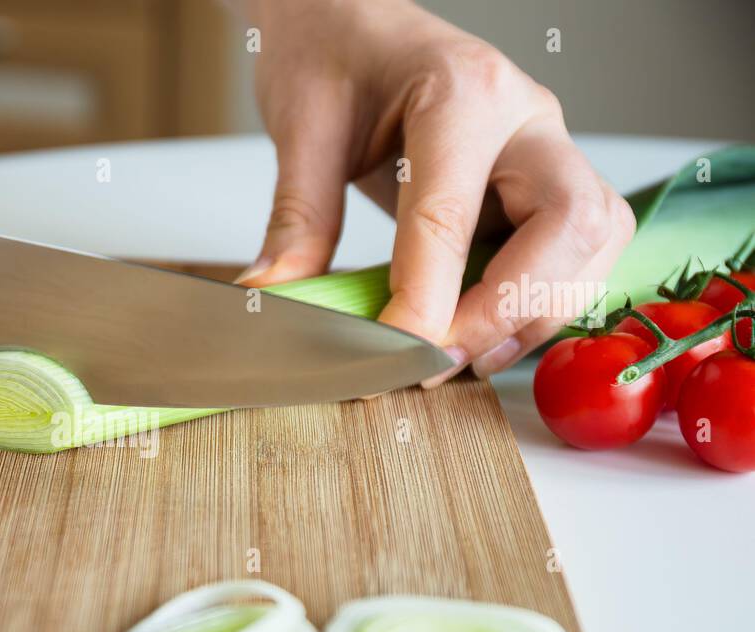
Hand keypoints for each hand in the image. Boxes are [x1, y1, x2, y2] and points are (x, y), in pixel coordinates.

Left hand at [235, 0, 634, 383]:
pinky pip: (578, 252)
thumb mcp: (300, 127)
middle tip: (441, 358)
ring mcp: (545, 147)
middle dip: (512, 308)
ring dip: (539, 312)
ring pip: (595, 242)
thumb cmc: (332, 51)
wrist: (352, 15)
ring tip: (463, 354)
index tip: (393, 354)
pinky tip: (484, 330)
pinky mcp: (544, 180)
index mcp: (461, 92)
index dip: (426, 301)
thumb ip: (297, 218)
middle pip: (572, 226)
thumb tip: (274, 299)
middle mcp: (525, 116)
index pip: (451, 215)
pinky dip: (541, 302)